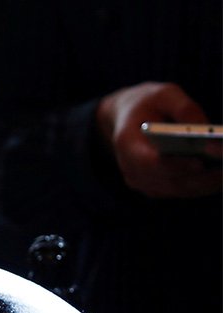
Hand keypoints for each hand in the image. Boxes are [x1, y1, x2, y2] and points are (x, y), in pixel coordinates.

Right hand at [94, 81, 221, 198]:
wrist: (126, 119)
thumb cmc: (147, 104)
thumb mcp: (163, 94)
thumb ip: (184, 107)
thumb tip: (206, 127)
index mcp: (127, 144)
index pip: (149, 162)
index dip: (174, 165)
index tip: (199, 163)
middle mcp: (132, 169)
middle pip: (170, 181)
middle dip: (202, 178)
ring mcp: (143, 182)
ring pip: (180, 190)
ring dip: (207, 184)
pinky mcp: (156, 188)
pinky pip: (183, 191)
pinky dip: (204, 185)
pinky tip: (222, 175)